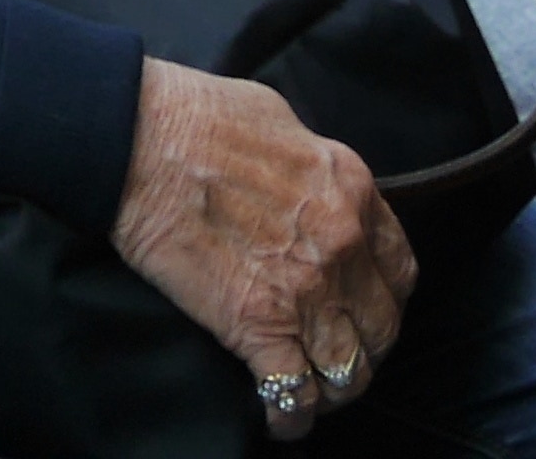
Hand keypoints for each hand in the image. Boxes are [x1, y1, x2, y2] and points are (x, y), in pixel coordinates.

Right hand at [111, 61, 412, 437]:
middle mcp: (342, 245)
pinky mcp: (256, 324)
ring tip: (310, 393)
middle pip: (381, 328)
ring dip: (332, 389)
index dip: (383, 298)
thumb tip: (306, 185)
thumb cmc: (193, 114)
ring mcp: (304, 291)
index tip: (361, 308)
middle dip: (363, 348)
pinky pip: (293, 393)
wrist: (135, 136)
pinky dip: (290, 416)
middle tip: (334, 353)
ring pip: (349, 371)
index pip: (399, 270)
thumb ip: (311, 164)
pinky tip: (280, 421)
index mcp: (351, 190)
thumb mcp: (279, 120)